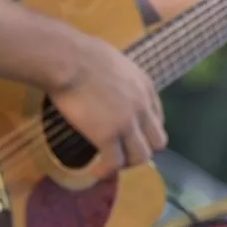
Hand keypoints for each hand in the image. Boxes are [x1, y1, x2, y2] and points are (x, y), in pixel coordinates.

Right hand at [50, 37, 165, 178]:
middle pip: (157, 141)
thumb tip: (110, 86)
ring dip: (127, 163)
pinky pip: (114, 163)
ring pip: (141, 156)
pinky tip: (95, 171)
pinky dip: (105, 171)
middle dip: (142, 150)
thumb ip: (122, 80)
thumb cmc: (83, 54)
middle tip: (122, 153)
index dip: (145, 132)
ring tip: (110, 164)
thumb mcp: (116, 63)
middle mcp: (143, 107)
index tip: (130, 136)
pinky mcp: (107, 136)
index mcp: (146, 87)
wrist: (68, 60)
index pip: (158, 119)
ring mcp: (127, 123)